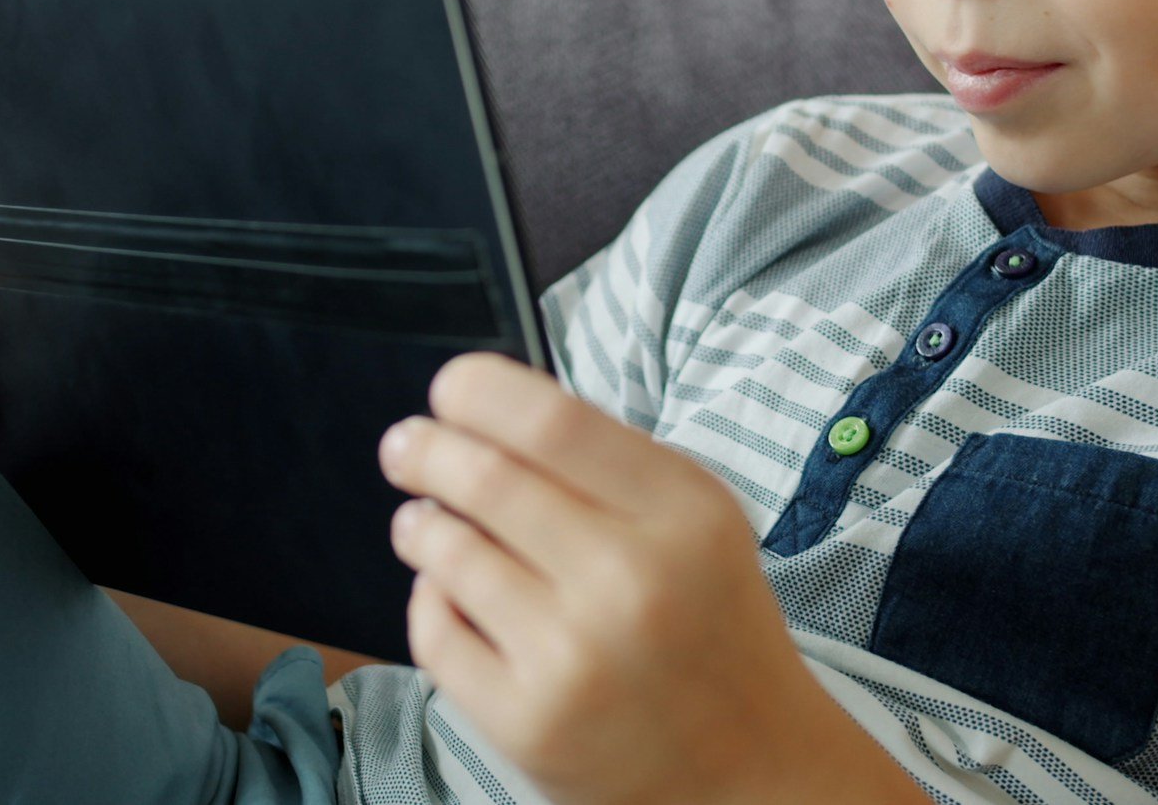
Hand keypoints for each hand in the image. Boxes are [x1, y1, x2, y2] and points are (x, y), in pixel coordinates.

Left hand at [377, 352, 880, 804]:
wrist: (753, 769)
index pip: (550, 420)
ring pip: (447, 551)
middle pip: (483, 476)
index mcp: (682, 514)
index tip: (448, 391)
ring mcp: (574, 659)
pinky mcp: (527, 724)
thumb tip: (483, 406)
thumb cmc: (707, 625)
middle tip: (405, 447)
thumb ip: (605, 462)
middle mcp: (631, 582)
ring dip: (421, 525)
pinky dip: (429, 598)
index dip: (476, 390)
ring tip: (424, 524)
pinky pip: (434, 631)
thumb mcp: (695, 522)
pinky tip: (448, 592)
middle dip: (424, 450)